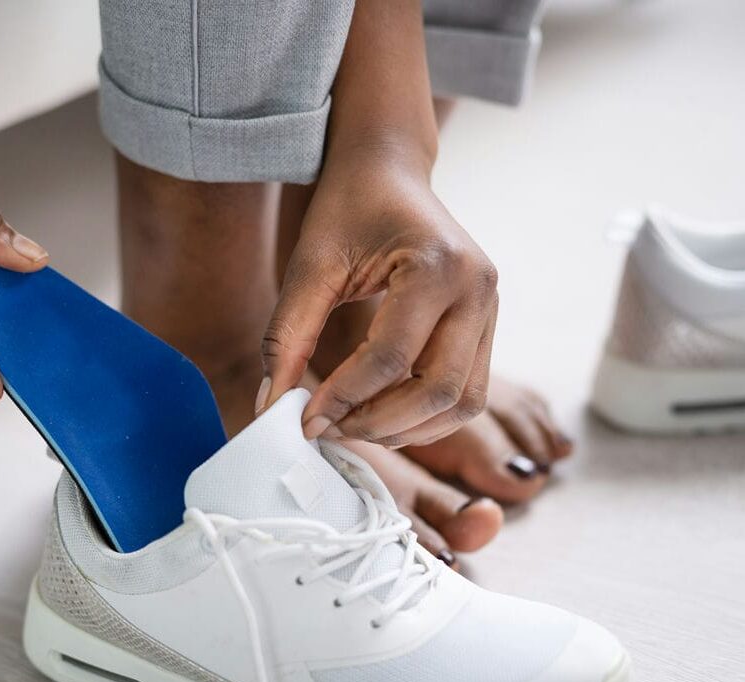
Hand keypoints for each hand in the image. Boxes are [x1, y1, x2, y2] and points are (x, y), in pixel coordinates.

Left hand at [260, 144, 497, 446]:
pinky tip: (382, 414)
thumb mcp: (309, 265)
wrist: (389, 172)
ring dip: (408, 429)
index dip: (343, 398)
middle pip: (437, 390)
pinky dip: (426, 418)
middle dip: (379, 423)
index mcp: (438, 265)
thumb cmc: (348, 209)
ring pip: (461, 402)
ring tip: (355, 426)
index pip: (390, 357)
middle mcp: (478, 289)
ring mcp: (490, 309)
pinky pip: (466, 394)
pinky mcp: (486, 326)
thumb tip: (270, 407)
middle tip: (331, 430)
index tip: (304, 421)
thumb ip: (288, 336)